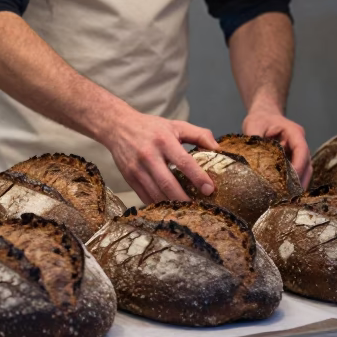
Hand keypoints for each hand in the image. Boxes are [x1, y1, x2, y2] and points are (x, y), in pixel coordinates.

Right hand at [100, 109, 219, 204]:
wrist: (118, 126)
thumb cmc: (151, 127)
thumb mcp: (176, 125)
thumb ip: (199, 135)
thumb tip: (218, 149)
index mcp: (164, 140)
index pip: (184, 162)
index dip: (198, 177)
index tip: (210, 189)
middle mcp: (149, 155)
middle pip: (168, 183)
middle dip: (184, 199)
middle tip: (199, 208)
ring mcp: (136, 168)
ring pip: (156, 194)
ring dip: (172, 205)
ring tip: (186, 211)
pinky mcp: (129, 178)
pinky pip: (145, 197)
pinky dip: (158, 205)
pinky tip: (169, 207)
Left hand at [244, 104, 312, 189]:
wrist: (264, 115)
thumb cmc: (260, 118)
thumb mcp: (253, 125)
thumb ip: (254, 140)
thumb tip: (250, 159)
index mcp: (294, 132)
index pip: (301, 149)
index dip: (299, 165)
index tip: (291, 180)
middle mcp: (299, 143)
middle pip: (307, 163)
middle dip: (300, 180)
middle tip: (291, 197)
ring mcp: (297, 152)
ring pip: (304, 170)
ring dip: (298, 184)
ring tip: (288, 199)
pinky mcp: (293, 159)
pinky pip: (296, 172)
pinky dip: (291, 182)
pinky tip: (283, 194)